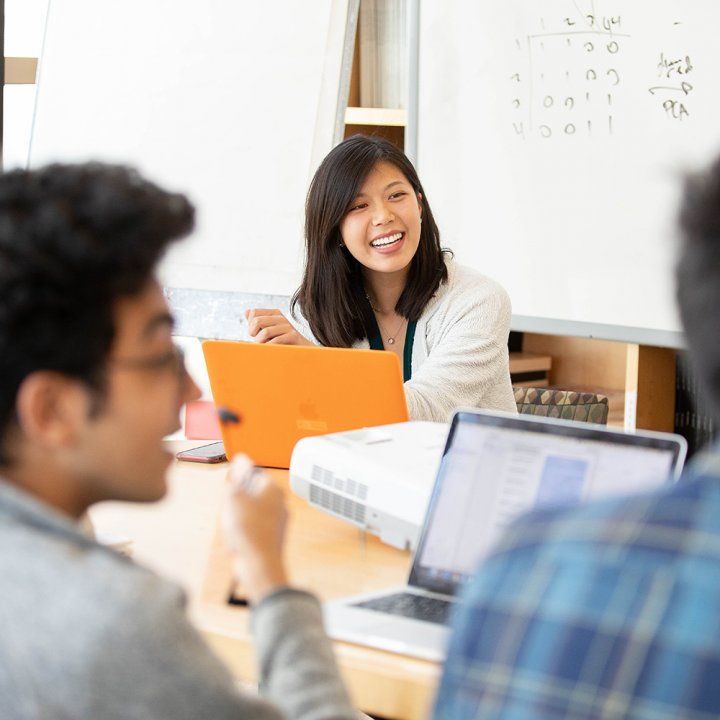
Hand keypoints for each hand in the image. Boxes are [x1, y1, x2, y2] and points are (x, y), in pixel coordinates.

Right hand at [223, 454, 288, 603]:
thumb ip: (237, 476)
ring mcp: (278, 520)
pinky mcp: (272, 535)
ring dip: (237, 520)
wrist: (259, 564)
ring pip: (249, 513)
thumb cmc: (248, 531)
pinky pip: (252, 528)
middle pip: (249, 494)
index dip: (236, 485)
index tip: (230, 495)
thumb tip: (241, 459)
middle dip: (235, 504)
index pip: (251, 475)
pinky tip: (238, 542)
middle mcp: (279, 502)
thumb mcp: (234, 496)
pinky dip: (243, 533)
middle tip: (231, 515)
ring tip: (234, 530)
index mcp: (273, 488)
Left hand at [245, 308, 312, 345]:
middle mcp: (281, 317)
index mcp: (274, 313)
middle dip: (254, 335)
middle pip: (257, 321)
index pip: (254, 313)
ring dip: (261, 343)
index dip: (251, 325)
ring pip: (265, 332)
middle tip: (260, 343)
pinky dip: (270, 347)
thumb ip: (257, 321)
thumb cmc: (282, 342)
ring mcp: (288, 326)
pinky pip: (276, 341)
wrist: (302, 351)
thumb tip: (247, 311)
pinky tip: (272, 351)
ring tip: (265, 348)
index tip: (256, 334)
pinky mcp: (293, 336)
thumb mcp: (268, 330)